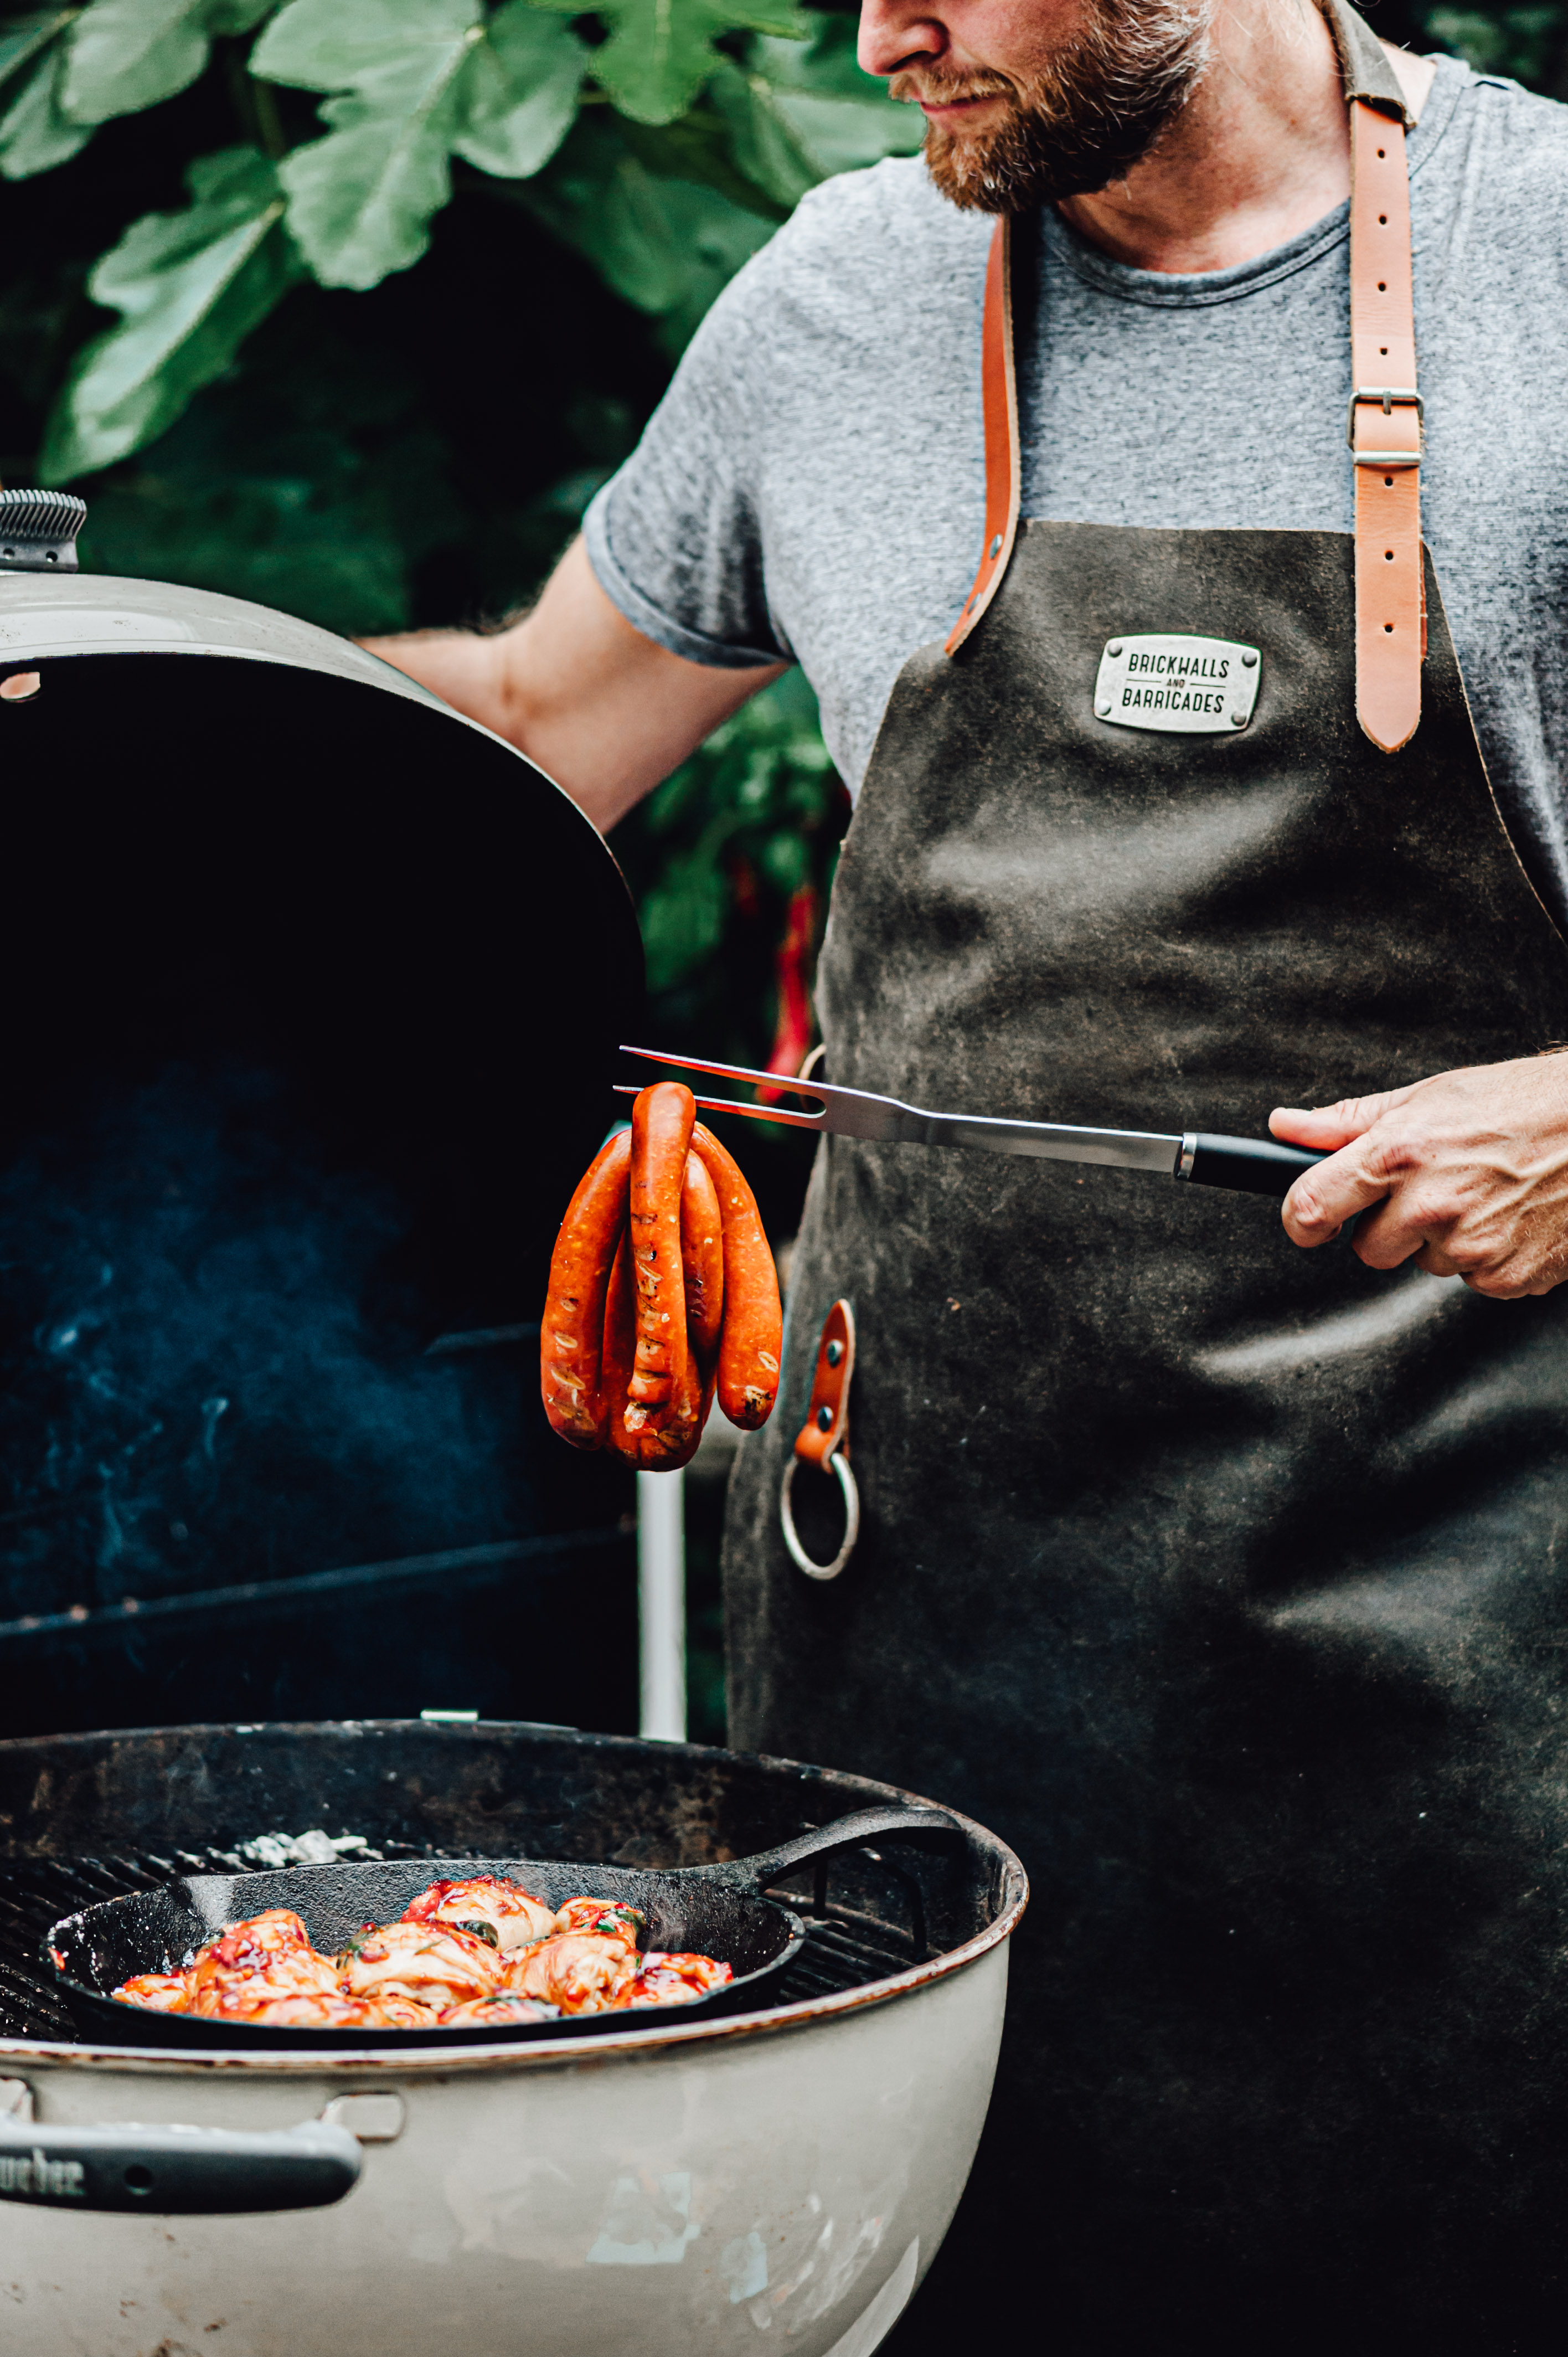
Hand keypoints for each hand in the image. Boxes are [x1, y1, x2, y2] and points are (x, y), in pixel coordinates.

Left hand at [1269, 1055, 1567, 1297]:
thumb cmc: (1524, 1104)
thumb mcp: (1431, 1096)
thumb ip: (1349, 1122)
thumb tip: (1285, 1128)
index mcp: (1399, 1153)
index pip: (1312, 1207)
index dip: (1300, 1220)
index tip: (1308, 1222)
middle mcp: (1430, 1205)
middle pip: (1368, 1250)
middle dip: (1389, 1227)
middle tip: (1433, 1188)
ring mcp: (1470, 1246)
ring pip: (1425, 1263)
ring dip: (1444, 1238)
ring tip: (1486, 1192)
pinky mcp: (1506, 1277)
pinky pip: (1472, 1279)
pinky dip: (1487, 1255)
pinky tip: (1513, 1216)